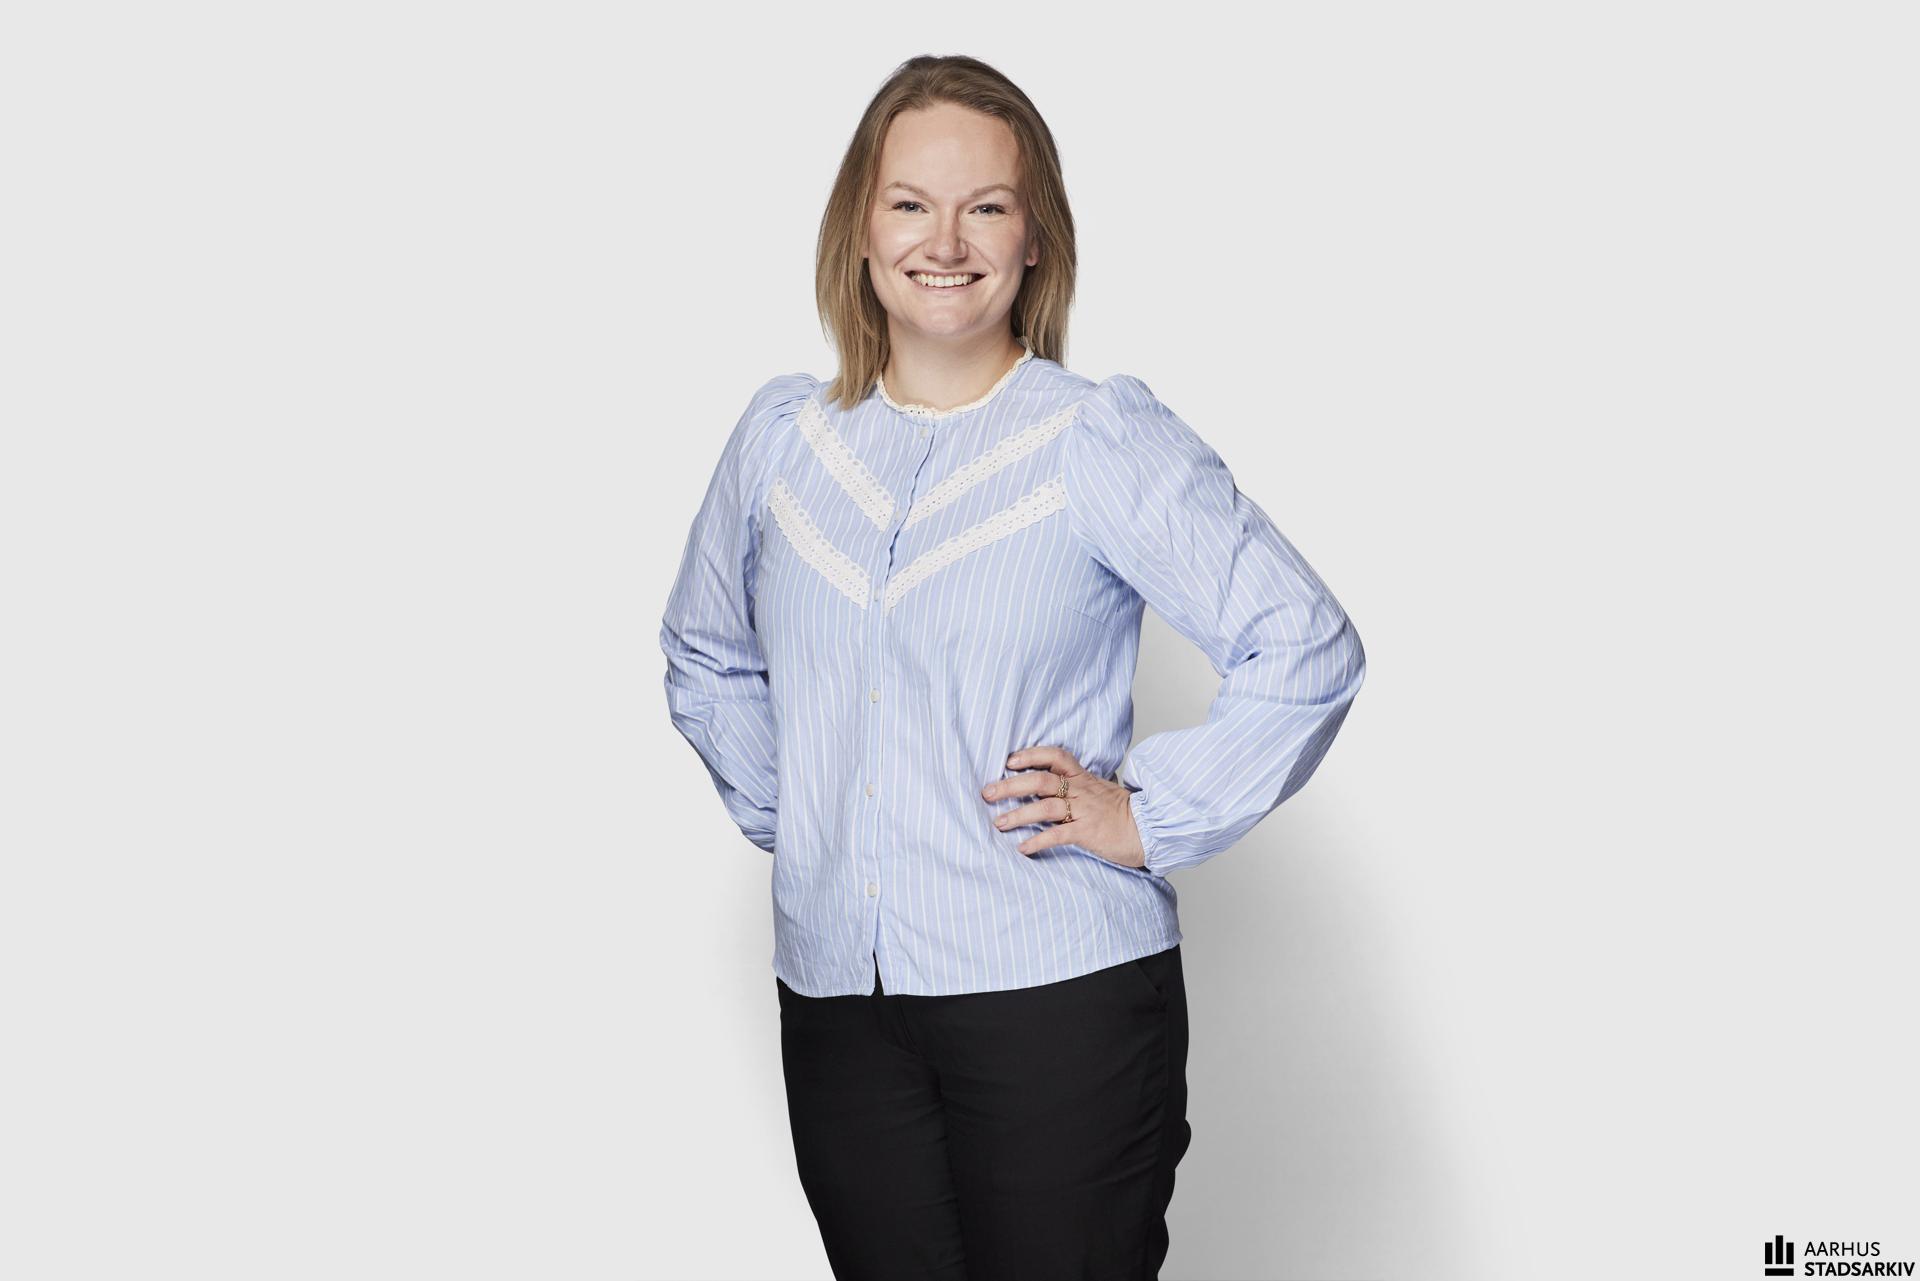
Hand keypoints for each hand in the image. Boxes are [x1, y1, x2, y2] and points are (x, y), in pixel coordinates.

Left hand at [980, 745, 1146, 870]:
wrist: (1148, 829)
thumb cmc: (1122, 812)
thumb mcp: (1099, 790)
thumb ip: (1077, 785)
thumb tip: (1052, 785)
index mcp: (1083, 777)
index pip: (1055, 756)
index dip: (1031, 755)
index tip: (1009, 761)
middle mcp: (1081, 790)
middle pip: (1040, 780)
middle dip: (1010, 785)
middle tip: (987, 793)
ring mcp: (1084, 811)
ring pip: (1044, 807)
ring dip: (1017, 815)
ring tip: (998, 823)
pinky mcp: (1087, 832)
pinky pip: (1058, 834)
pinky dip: (1038, 840)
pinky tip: (1022, 848)